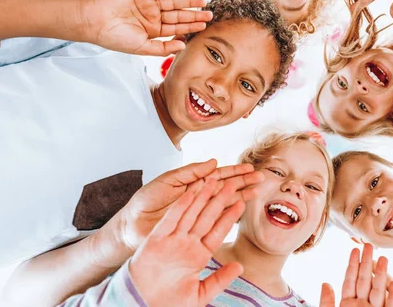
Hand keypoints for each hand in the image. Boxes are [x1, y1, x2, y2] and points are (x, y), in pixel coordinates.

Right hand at [81, 0, 211, 55]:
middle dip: (193, 14)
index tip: (204, 26)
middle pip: (178, 15)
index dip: (190, 27)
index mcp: (153, 31)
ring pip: (172, 2)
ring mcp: (147, 4)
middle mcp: (152, 17)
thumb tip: (182, 46)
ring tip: (201, 1)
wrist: (94, 22)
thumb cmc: (115, 38)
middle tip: (209, 13)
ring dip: (186, 1)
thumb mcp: (142, 48)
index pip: (176, 28)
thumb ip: (162, 48)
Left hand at [116, 159, 262, 253]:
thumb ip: (191, 172)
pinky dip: (230, 216)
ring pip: (226, 203)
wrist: (132, 224)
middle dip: (244, 182)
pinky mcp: (197, 229)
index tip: (250, 168)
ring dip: (241, 197)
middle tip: (261, 178)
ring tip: (257, 192)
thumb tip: (214, 162)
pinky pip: (217, 221)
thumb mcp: (168, 180)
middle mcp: (200, 198)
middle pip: (227, 188)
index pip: (219, 175)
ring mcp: (199, 213)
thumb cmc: (146, 201)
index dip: (235, 171)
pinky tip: (241, 210)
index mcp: (194, 184)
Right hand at [129, 179, 245, 305]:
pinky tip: (191, 191)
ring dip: (202, 196)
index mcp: (199, 256)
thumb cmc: (169, 303)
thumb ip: (220, 279)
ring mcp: (172, 240)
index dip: (229, 217)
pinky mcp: (157, 238)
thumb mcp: (200, 294)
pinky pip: (171, 217)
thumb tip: (240, 267)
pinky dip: (181, 204)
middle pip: (207, 217)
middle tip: (232, 183)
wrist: (141, 305)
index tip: (241, 204)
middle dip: (220, 200)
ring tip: (214, 179)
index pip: (218, 232)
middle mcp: (187, 244)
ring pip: (191, 213)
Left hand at [319, 244, 391, 306]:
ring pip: (378, 291)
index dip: (352, 264)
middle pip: (365, 281)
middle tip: (368, 245)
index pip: (350, 280)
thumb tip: (325, 284)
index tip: (355, 249)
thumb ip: (326, 302)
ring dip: (381, 275)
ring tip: (383, 258)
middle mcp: (362, 305)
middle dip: (367, 262)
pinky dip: (392, 297)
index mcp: (348, 304)